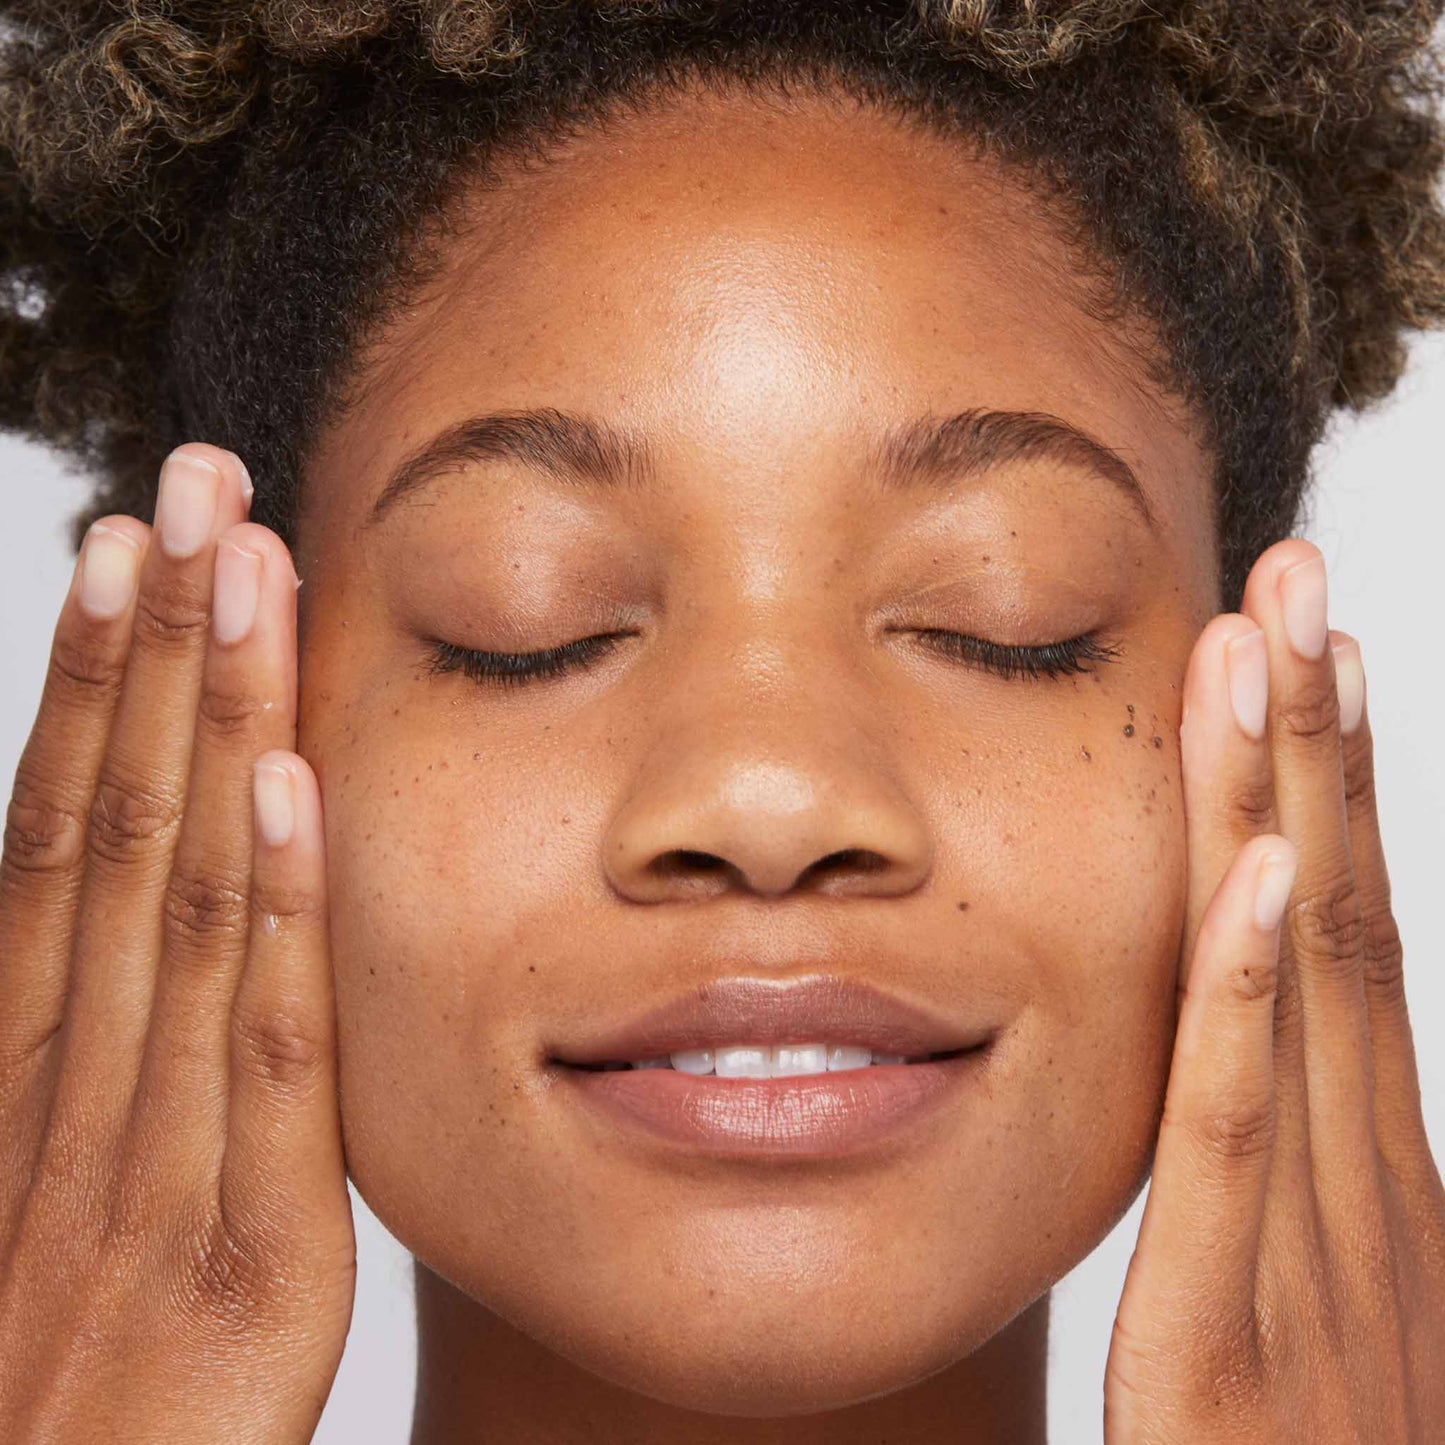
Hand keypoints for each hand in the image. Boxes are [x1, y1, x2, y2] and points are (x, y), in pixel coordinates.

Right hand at [0, 445, 354, 1442]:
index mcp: (30, 1081)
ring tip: (237, 570)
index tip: (125, 550)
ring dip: (211, 723)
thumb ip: (93, 1072)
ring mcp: (152, 1169)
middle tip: (187, 485)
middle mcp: (71, 1095)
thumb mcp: (54, 1214)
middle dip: (152, 647)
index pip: (62, 838)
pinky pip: (268, 1057)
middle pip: (114, 828)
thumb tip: (119, 928)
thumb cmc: (59, 1408)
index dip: (90, 686)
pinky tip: (290, 789)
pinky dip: (274, 917)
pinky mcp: (247, 1260)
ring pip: (182, 903)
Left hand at [1103, 538, 1444, 1441]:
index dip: (1335, 793)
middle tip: (1294, 577)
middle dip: (1319, 741)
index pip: (1345, 944)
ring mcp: (1320, 1253)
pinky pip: (1241, 1132)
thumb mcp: (1312, 1322)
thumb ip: (1284, 1197)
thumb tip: (1261, 1063)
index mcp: (1372, 1180)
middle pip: (1334, 915)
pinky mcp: (1231, 1333)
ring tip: (1273, 648)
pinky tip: (1250, 874)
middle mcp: (1365, 1186)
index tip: (1313, 655)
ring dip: (1288, 804)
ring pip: (1297, 982)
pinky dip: (1247, 993)